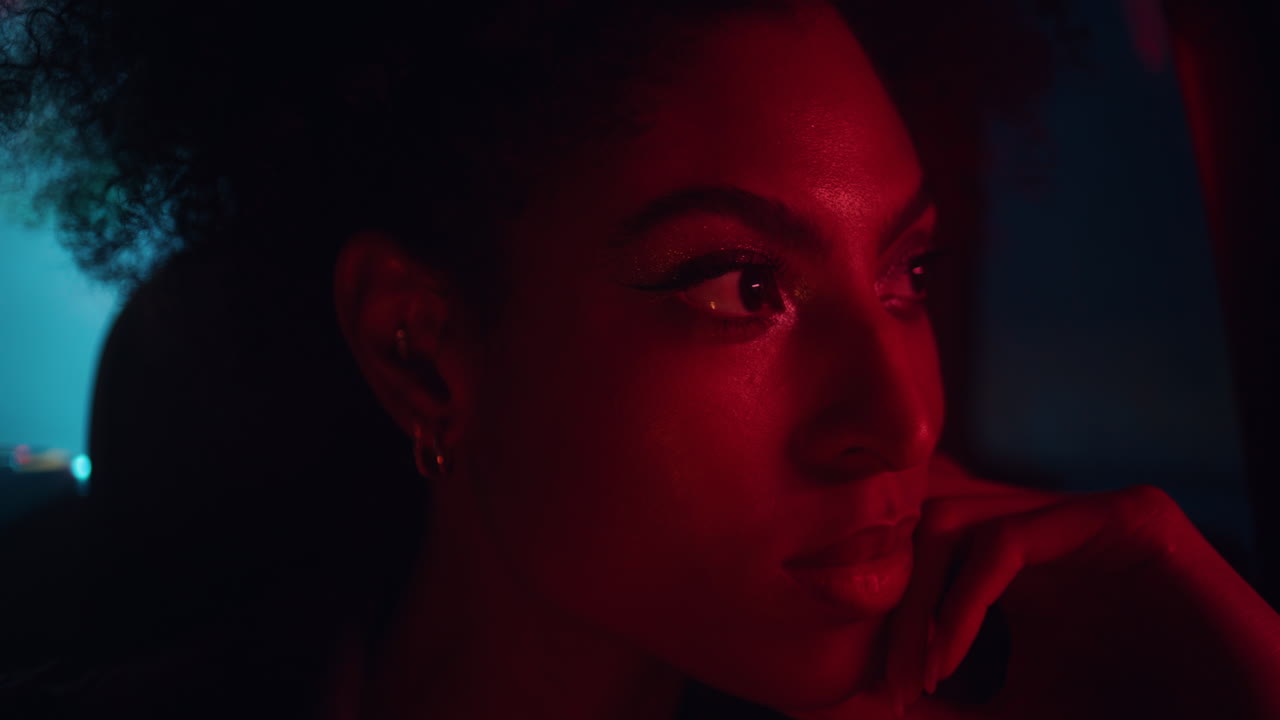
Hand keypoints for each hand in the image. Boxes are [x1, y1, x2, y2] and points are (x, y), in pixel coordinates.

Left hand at [783, 460, 1279, 719]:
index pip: (924, 544)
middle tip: (878, 678)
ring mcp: (1090, 515)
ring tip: (916, 678)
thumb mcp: (1014, 714)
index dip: (881, 598)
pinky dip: (962, 602)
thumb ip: (944, 699)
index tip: (858, 676)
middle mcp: (1052, 527)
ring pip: (958, 520)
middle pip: (928, 522)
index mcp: (1024, 560)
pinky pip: (1009, 542)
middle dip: (890, 593)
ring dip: (920, 604)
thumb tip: (845, 701)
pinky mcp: (1131, 518)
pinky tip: (947, 660)